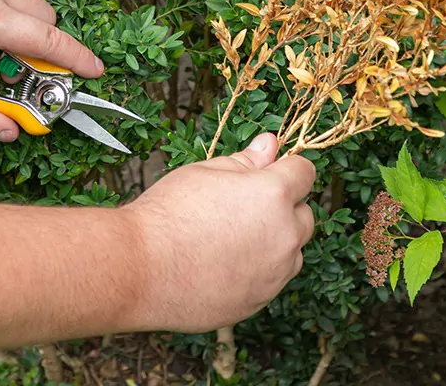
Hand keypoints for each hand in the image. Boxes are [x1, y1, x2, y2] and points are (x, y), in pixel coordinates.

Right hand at [123, 133, 316, 331]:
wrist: (140, 269)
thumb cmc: (168, 214)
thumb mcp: (206, 172)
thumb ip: (246, 160)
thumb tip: (270, 144)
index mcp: (274, 195)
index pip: (305, 172)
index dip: (287, 169)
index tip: (269, 173)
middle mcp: (284, 236)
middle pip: (305, 216)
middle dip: (285, 208)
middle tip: (244, 207)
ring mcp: (274, 274)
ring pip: (292, 253)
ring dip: (275, 243)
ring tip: (231, 239)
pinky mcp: (259, 302)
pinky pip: (272, 281)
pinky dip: (258, 271)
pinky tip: (223, 264)